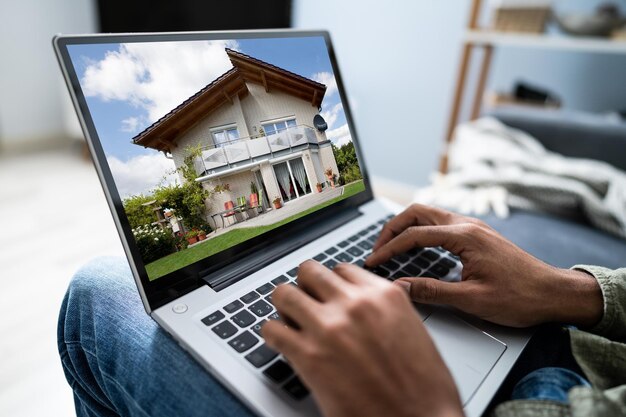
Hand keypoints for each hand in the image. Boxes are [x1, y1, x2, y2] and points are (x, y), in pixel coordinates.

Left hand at [263, 261, 463, 416]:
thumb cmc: (424, 389)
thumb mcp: (414, 332)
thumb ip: (386, 310)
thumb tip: (367, 303)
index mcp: (384, 295)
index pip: (342, 270)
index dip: (332, 285)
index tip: (328, 296)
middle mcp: (355, 304)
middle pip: (310, 271)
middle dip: (306, 287)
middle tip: (306, 305)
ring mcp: (329, 327)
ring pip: (285, 293)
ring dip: (285, 306)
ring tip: (290, 321)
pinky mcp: (308, 356)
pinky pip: (272, 329)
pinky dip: (272, 335)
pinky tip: (281, 343)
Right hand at [366, 204, 602, 327]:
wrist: (554, 293)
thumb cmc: (520, 297)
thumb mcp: (472, 300)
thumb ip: (432, 291)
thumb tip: (400, 287)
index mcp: (465, 236)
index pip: (414, 235)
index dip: (389, 249)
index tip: (373, 262)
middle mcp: (468, 224)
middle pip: (418, 212)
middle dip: (392, 228)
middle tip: (377, 249)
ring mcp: (473, 226)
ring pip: (429, 214)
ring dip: (406, 226)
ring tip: (390, 247)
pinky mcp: (477, 234)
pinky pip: (440, 223)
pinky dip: (421, 230)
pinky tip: (416, 248)